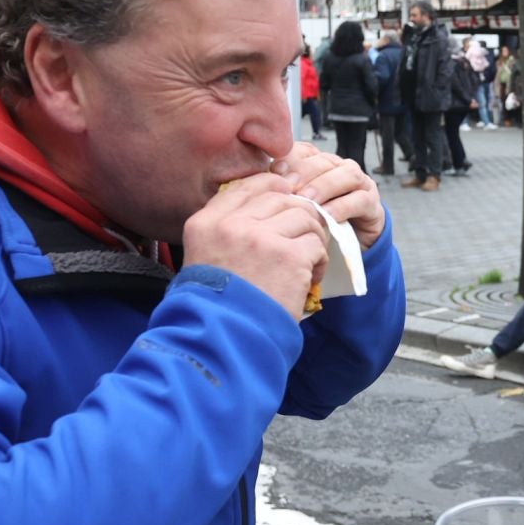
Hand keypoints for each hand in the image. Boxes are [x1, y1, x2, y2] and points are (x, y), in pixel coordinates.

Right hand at [183, 174, 329, 319]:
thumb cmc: (217, 306)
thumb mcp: (205, 258)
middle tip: (302, 240)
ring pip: (304, 217)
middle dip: (298, 215)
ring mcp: (260, 237)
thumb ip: (227, 229)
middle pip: (280, 197)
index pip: (247, 186)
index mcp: (205, 223)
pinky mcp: (289, 256)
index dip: (274, 188)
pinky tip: (307, 279)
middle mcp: (231, 225)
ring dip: (311, 239)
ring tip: (305, 264)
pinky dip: (318, 262)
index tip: (288, 199)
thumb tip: (268, 201)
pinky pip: (316, 244)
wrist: (225, 338)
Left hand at [276, 140, 385, 248]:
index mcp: (318, 163)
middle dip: (305, 172)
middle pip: (324, 160)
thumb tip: (256, 186)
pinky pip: (360, 199)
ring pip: (346, 174)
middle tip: (290, 188)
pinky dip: (342, 206)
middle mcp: (339, 168)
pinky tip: (327, 216)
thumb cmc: (314, 224)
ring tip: (308, 201)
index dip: (291, 158)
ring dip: (325, 186)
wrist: (347, 248)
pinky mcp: (372, 203)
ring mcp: (359, 184)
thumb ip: (280, 194)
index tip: (275, 171)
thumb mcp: (294, 208)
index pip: (304, 150)